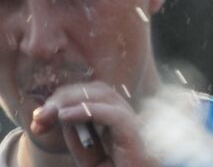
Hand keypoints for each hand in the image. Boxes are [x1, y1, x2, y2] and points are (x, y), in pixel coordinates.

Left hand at [31, 82, 156, 166]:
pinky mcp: (135, 135)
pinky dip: (87, 111)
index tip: (40, 117)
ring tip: (50, 112)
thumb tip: (65, 118)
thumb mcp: (91, 160)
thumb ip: (80, 142)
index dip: (65, 99)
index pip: (92, 95)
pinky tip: (66, 116)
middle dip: (65, 96)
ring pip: (105, 95)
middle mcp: (127, 117)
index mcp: (117, 121)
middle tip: (41, 114)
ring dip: (72, 99)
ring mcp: (132, 124)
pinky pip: (113, 115)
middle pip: (96, 90)